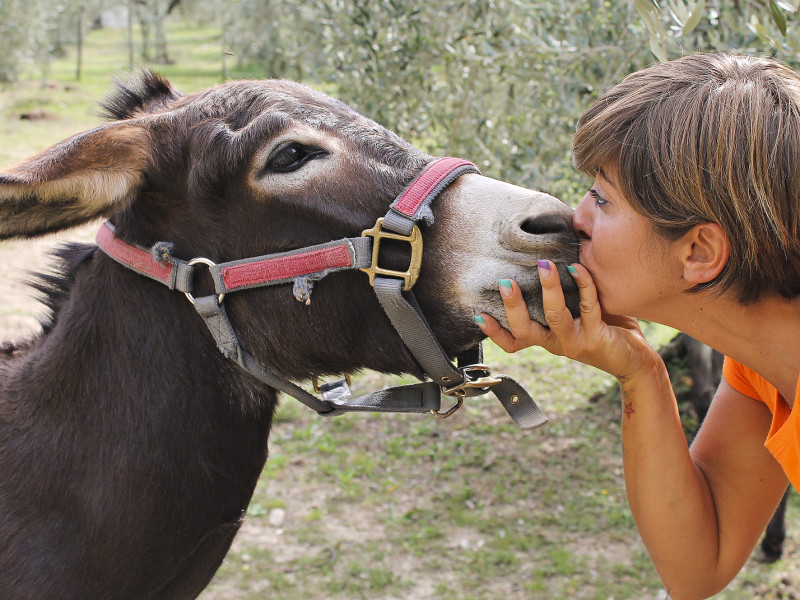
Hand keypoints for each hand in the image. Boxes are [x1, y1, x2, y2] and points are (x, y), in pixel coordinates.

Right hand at [475, 261, 660, 381]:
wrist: (636, 362)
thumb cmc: (605, 332)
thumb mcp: (577, 317)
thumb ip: (562, 298)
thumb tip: (547, 260)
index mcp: (547, 340)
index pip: (513, 342)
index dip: (495, 333)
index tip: (478, 314)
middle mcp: (556, 343)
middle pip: (525, 330)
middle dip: (513, 306)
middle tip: (505, 281)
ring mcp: (576, 341)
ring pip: (555, 316)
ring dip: (548, 289)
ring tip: (544, 264)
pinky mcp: (597, 336)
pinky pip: (588, 306)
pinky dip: (583, 284)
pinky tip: (577, 268)